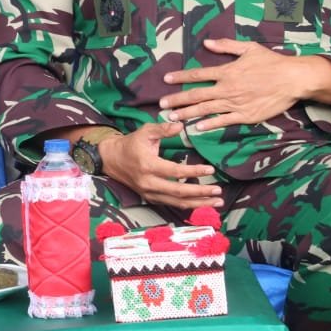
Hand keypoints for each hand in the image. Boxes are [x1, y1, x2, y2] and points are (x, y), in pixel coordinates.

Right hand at [97, 122, 222, 208]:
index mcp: (148, 165)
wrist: (111, 159)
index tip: (210, 169)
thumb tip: (181, 125)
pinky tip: (202, 203)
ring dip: (198, 203)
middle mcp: (149, 183)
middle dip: (201, 193)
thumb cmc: (131, 143)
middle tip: (219, 192)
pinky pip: (171, 204)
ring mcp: (149, 193)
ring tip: (217, 202)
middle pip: (179, 193)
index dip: (194, 172)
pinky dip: (188, 205)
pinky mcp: (150, 198)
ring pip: (177, 203)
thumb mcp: (145, 131)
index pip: (175, 172)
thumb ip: (163, 129)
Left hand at [161, 38, 305, 129]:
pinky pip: (223, 121)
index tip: (166, 79)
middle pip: (197, 95)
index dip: (180, 77)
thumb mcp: (249, 48)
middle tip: (162, 104)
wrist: (292, 79)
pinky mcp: (245, 116)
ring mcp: (235, 103)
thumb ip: (226, 46)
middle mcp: (227, 88)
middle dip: (177, 100)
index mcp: (227, 71)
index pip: (198, 74)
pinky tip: (197, 127)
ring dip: (188, 114)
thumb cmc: (271, 62)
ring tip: (172, 118)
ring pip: (206, 109)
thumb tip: (207, 43)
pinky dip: (210, 124)